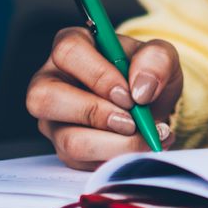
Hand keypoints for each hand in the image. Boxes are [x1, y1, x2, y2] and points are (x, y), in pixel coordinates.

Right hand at [26, 28, 182, 169]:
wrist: (152, 103)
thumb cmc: (146, 73)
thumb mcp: (162, 56)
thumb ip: (157, 60)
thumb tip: (141, 89)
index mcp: (72, 45)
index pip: (69, 52)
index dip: (99, 75)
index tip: (130, 94)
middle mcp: (51, 81)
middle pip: (45, 98)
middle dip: (96, 114)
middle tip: (132, 121)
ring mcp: (53, 118)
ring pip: (67, 138)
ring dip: (112, 144)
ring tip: (144, 137)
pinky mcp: (63, 148)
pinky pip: (82, 162)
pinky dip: (118, 158)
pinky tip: (141, 147)